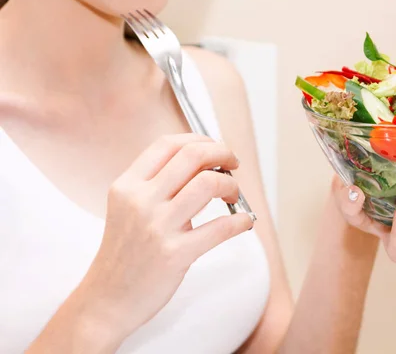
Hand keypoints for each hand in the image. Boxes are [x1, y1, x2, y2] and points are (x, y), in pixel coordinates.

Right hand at [77, 133, 252, 342]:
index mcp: (127, 185)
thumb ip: (156, 185)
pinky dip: (240, 221)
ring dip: (230, 184)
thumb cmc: (125, 253)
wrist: (107, 299)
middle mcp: (140, 201)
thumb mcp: (127, 208)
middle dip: (222, 153)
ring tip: (232, 195)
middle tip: (233, 164)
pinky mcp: (174, 254)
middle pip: (192, 156)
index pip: (167, 144)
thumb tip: (202, 163)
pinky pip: (220, 227)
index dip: (199, 140)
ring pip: (208, 183)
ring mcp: (157, 227)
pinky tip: (244, 221)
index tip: (215, 147)